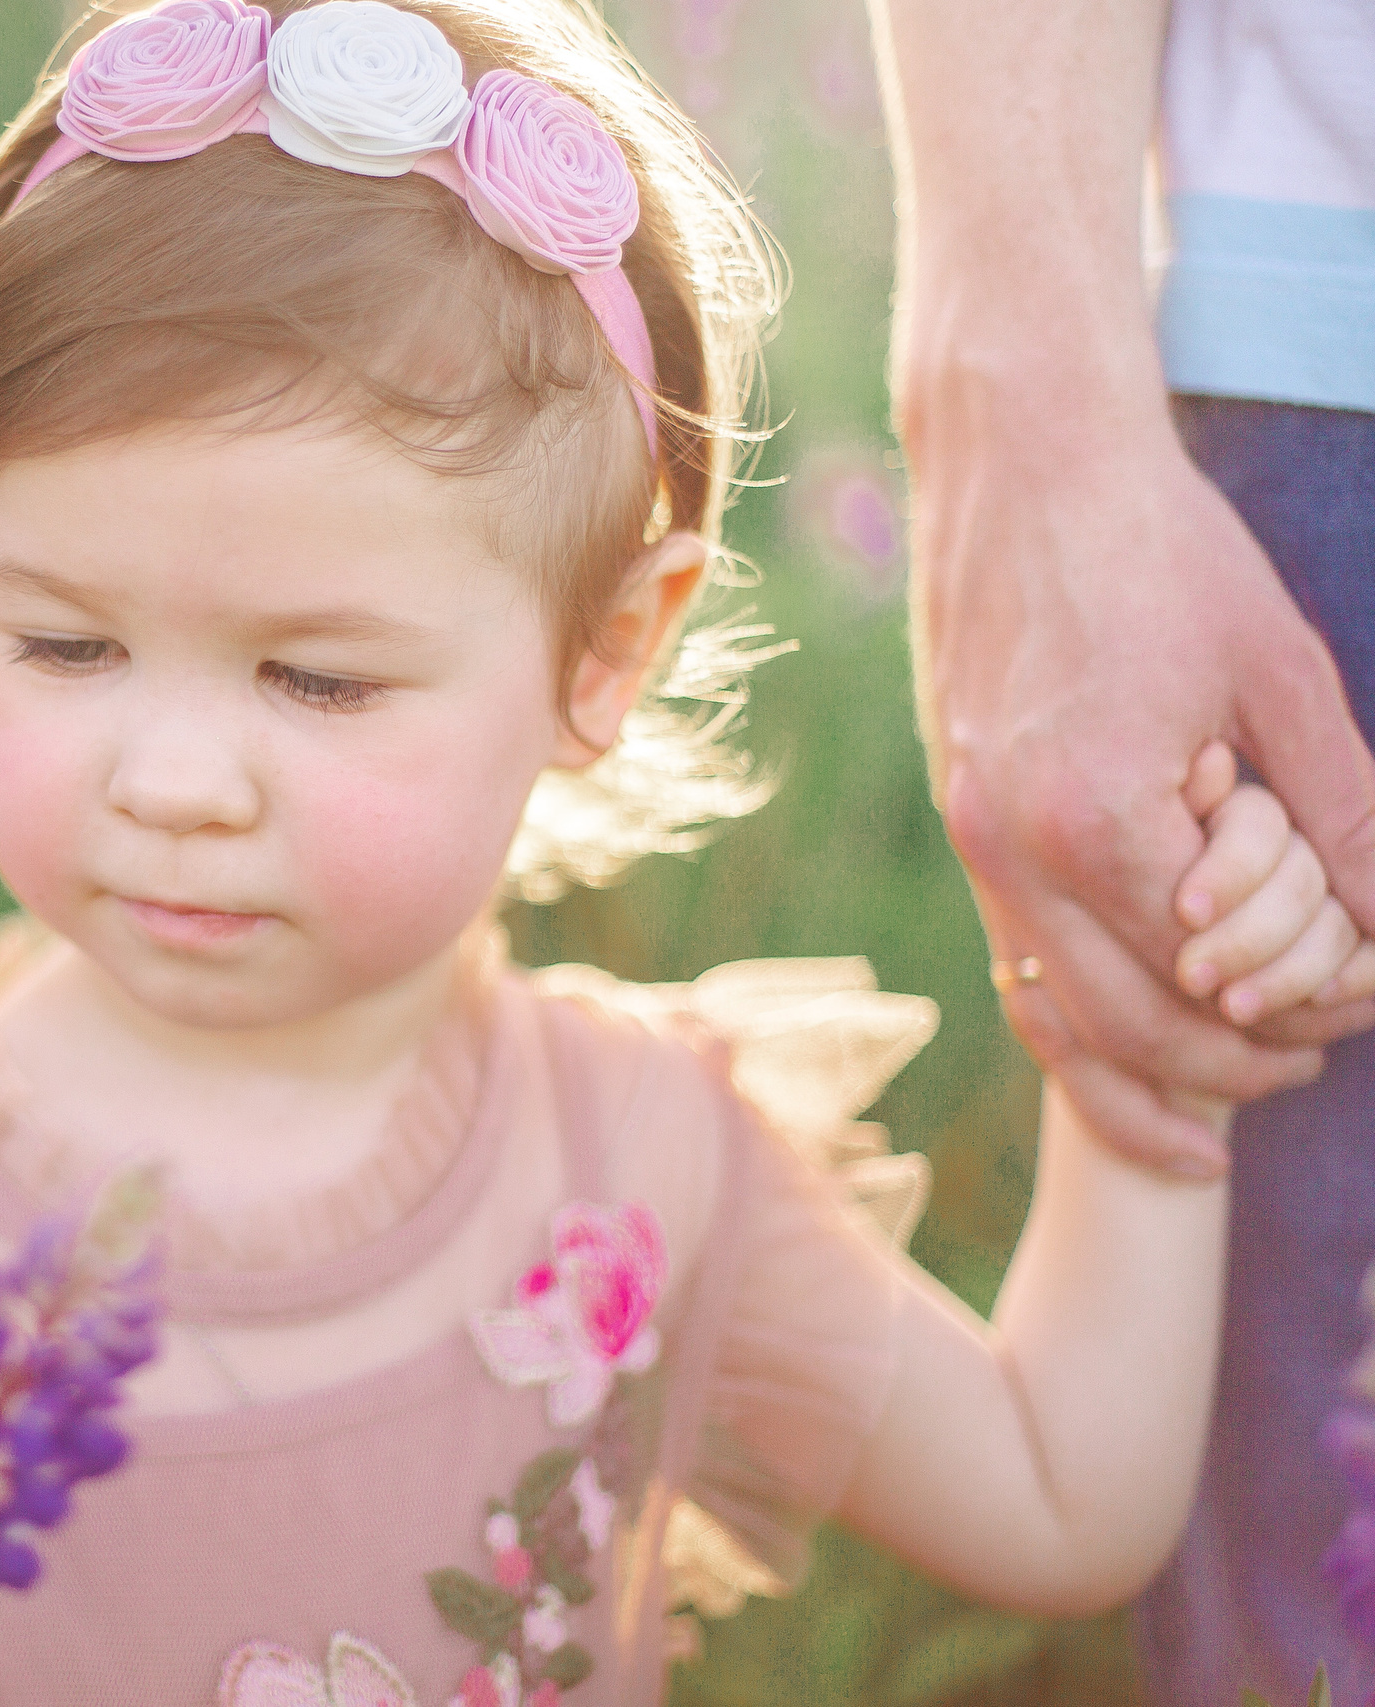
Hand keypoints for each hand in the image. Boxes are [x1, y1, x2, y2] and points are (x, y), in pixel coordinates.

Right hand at [871, 0, 1374, 1176]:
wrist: (1019, 460)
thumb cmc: (1160, 550)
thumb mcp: (1283, 676)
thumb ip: (1343, 815)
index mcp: (1098, 817)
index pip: (1215, 975)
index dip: (1305, 1006)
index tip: (1361, 1000)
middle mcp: (1011, 849)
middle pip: (1126, 1026)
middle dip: (1227, 1068)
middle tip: (1307, 1067)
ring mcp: (971, 839)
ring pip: (1050, 1014)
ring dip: (1137, 1076)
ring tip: (1216, 1109)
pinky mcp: (960, 820)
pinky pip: (1015, 958)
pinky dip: (1073, 1018)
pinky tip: (1127, 1033)